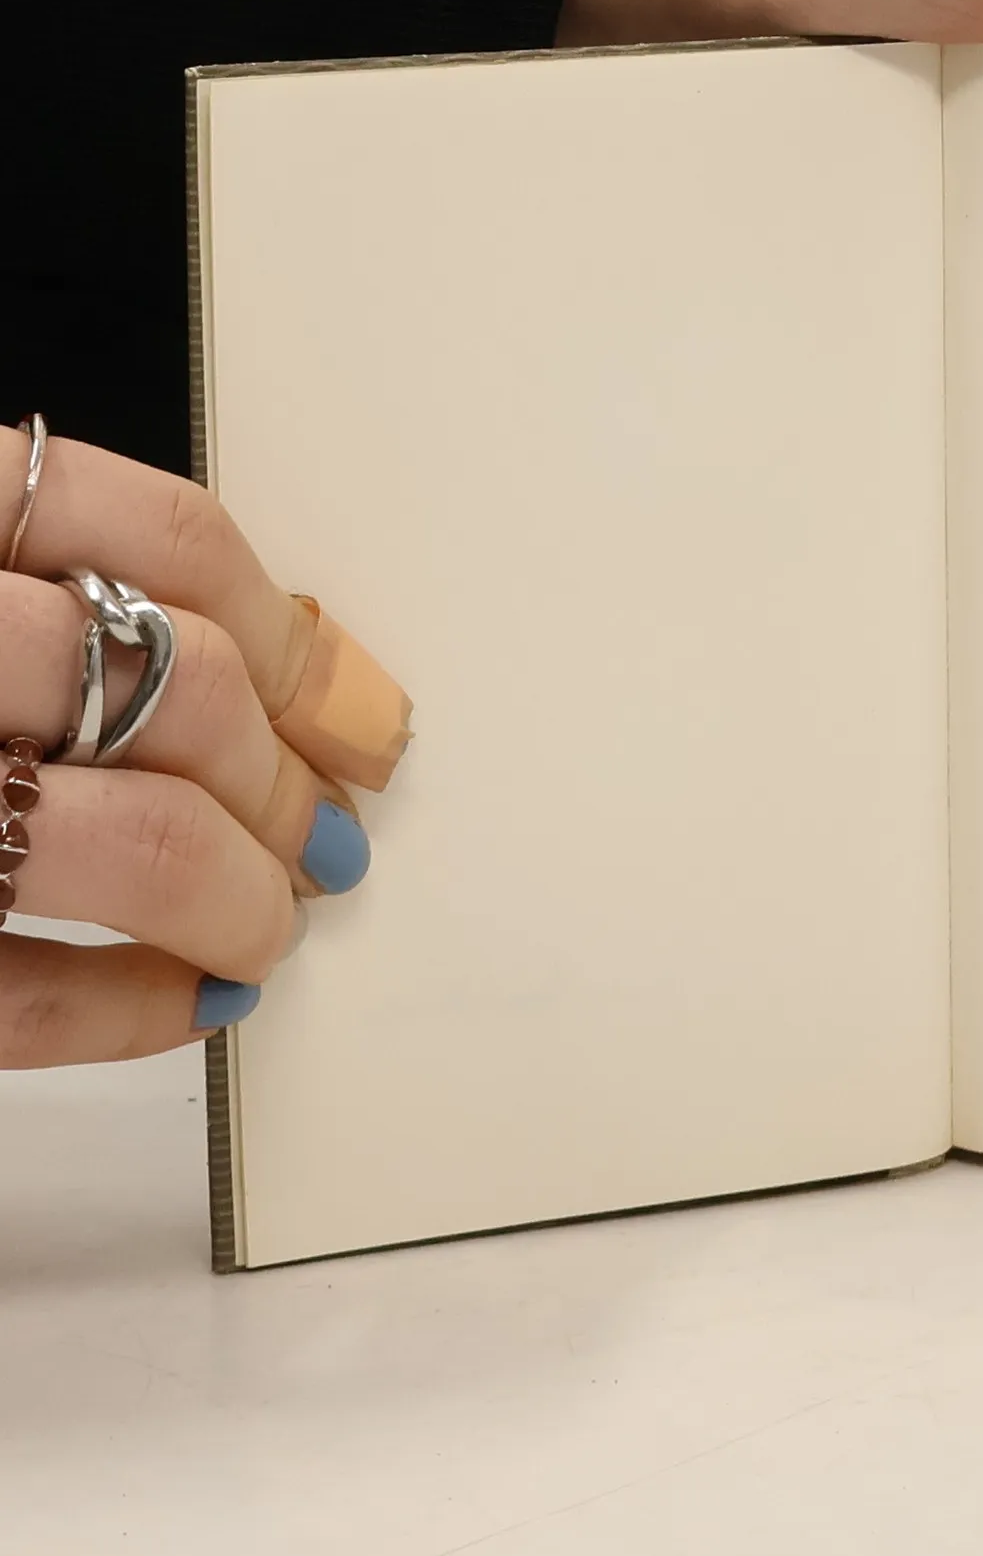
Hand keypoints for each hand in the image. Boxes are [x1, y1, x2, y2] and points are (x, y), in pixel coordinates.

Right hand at [0, 429, 410, 1066]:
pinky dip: (122, 1012)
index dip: (300, 645)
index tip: (373, 722)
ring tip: (271, 928)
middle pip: (187, 690)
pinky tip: (191, 1003)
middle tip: (330, 842)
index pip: (169, 543)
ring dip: (239, 897)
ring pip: (135, 838)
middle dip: (287, 785)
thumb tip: (310, 688)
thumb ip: (80, 595)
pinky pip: (13, 995)